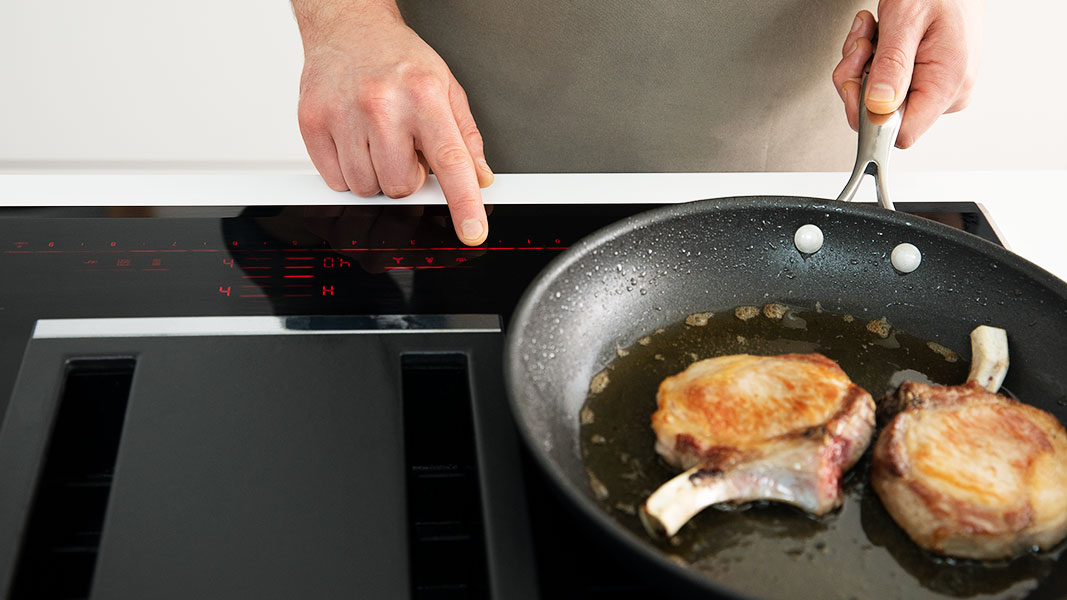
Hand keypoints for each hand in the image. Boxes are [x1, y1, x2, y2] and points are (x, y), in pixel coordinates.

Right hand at [293, 2, 492, 245]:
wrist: (348, 26)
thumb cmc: (397, 58)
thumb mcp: (445, 88)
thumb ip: (465, 138)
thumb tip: (478, 178)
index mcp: (423, 95)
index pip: (450, 161)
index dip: (464, 202)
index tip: (472, 231)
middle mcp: (382, 105)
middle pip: (400, 186)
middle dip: (406, 177)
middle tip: (403, 147)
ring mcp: (343, 114)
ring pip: (366, 188)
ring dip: (375, 175)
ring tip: (377, 140)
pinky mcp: (312, 122)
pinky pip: (335, 180)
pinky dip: (348, 171)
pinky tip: (354, 140)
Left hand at [832, 1, 982, 147]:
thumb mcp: (906, 19)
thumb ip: (892, 64)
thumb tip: (878, 106)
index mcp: (947, 85)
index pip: (900, 133)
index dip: (869, 116)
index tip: (857, 86)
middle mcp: (947, 94)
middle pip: (882, 116)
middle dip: (859, 81)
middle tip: (860, 47)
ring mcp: (938, 89)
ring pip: (878, 100)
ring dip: (862, 66)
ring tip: (871, 35)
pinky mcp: (927, 81)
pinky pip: (886, 86)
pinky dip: (872, 62)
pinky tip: (879, 38)